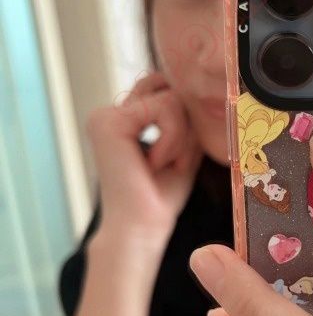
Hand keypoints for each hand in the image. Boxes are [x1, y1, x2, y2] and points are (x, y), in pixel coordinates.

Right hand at [87, 73, 201, 245]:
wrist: (143, 226)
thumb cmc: (161, 196)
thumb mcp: (181, 147)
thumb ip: (185, 117)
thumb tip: (202, 91)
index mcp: (125, 119)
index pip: (168, 91)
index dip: (186, 121)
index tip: (176, 159)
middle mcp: (112, 113)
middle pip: (170, 89)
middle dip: (185, 126)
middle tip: (173, 162)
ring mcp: (107, 114)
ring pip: (172, 97)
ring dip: (180, 137)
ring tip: (162, 165)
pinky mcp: (109, 120)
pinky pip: (165, 108)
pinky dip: (172, 139)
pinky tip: (153, 163)